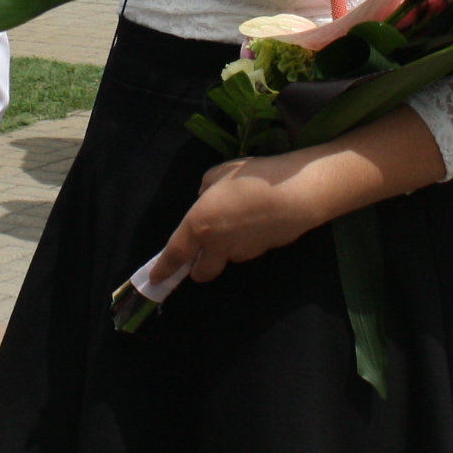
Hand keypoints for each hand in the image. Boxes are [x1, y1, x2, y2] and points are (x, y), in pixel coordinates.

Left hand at [155, 152, 341, 285]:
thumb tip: (207, 198)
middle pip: (202, 273)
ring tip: (240, 219)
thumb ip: (207, 189)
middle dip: (198, 268)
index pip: (175, 254)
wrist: (296, 193)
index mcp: (199, 225)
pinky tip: (260, 218)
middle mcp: (218, 245)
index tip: (156, 278)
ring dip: (226, 249)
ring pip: (228, 259)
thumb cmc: (252, 178)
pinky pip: (248, 249)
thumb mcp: (220, 173)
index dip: (164, 268)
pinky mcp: (264, 252)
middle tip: (202, 250)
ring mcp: (243, 252)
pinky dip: (248, 240)